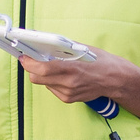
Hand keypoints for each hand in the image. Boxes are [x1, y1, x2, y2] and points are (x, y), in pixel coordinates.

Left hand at [22, 46, 136, 106]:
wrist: (116, 80)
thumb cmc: (101, 62)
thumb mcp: (82, 49)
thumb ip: (61, 46)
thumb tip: (42, 40)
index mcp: (71, 68)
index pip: (41, 68)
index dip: (28, 62)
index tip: (24, 56)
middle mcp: (68, 83)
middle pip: (36, 78)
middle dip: (32, 68)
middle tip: (34, 59)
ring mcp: (68, 93)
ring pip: (43, 84)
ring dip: (43, 74)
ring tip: (55, 67)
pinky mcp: (68, 99)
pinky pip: (52, 89)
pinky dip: (52, 81)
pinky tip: (63, 76)